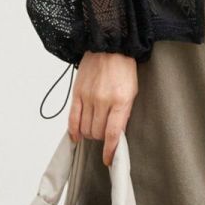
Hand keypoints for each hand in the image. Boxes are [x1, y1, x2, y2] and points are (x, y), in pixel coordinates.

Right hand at [69, 52, 137, 166]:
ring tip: (93, 129)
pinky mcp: (77, 92)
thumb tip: (116, 134)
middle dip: (100, 139)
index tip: (108, 160)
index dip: (110, 150)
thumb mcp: (132, 91)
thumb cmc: (123, 68)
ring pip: (85, 128)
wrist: (110, 45)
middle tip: (103, 135)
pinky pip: (72, 118)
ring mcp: (88, 96)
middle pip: (97, 132)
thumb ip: (123, 113)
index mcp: (121, 100)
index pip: (113, 133)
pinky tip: (76, 136)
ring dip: (89, 134)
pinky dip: (73, 130)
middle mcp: (103, 100)